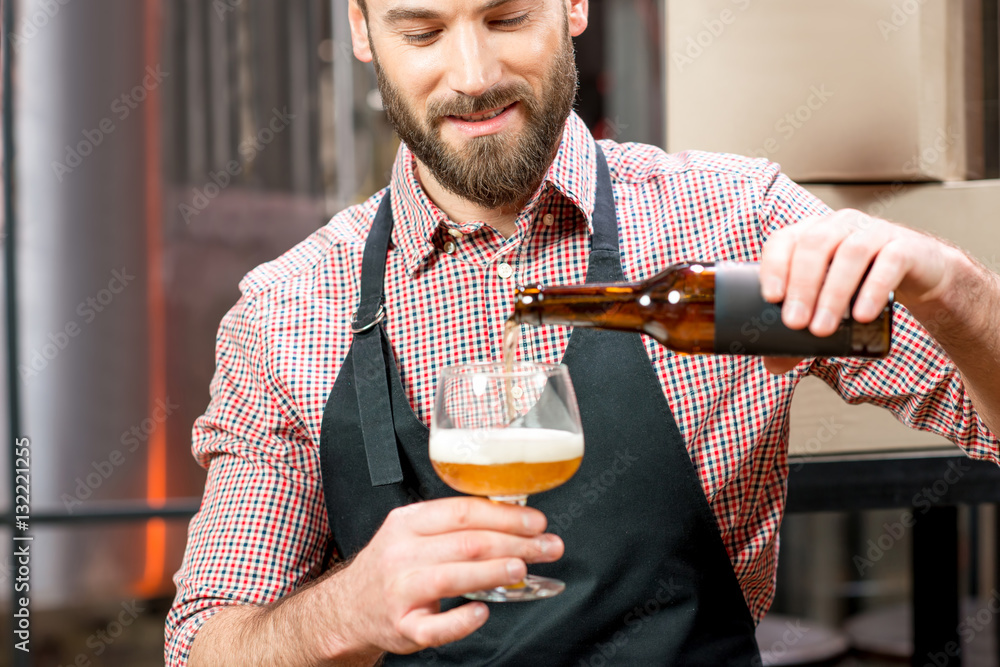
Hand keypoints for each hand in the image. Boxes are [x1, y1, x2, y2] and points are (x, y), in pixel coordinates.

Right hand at [322, 497, 562, 658]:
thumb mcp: (411, 534)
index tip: (536, 522)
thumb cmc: (391, 567)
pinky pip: (434, 626)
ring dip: (493, 572)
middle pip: (466, 542)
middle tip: (546, 547)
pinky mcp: (402, 626)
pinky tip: (482, 612)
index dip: (505, 515)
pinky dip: (461, 620)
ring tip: (523, 569)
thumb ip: (452, 526)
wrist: (348, 608)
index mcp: (408, 522)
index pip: (463, 512)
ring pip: (452, 576)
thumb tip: (512, 521)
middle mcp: (401, 553)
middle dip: (514, 543)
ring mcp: (400, 591)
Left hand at [758, 209, 958, 373]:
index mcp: (812, 232)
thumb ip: (801, 329)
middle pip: (815, 246)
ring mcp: (875, 232)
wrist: (919, 275)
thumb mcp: (828, 302)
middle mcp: (841, 225)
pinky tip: (863, 315)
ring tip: (822, 328)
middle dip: (801, 287)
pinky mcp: (906, 248)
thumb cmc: (861, 284)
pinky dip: (873, 289)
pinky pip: (890, 262)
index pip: (785, 240)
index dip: (774, 265)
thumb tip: (774, 366)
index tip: (771, 298)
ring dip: (833, 293)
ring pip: (851, 254)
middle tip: (795, 323)